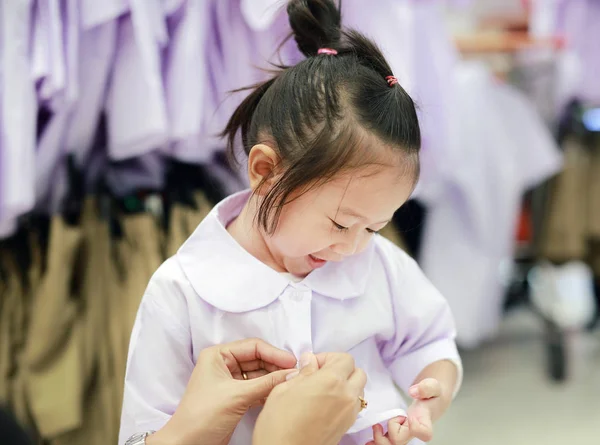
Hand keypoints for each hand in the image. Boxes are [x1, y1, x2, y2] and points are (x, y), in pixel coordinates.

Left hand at [148, 338, 296, 444]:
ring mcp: (229, 381)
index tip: (293, 362)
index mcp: (218, 355)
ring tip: (291, 383)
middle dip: (275, 366)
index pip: (253, 347)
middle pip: (257, 358)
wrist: (187, 444)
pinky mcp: (234, 396)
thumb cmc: (203, 415)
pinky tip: (279, 393)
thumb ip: (266, 383)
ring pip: (258, 373)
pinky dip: (267, 389)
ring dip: (273, 378)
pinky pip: (256, 387)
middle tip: (295, 373)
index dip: (274, 353)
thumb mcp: (238, 396)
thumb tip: (292, 373)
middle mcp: (223, 364)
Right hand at [253, 352, 366, 444]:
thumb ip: (302, 372)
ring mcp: (349, 413)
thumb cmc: (279, 425)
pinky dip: (345, 400)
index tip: (312, 365)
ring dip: (345, 384)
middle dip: (341, 369)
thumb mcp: (283, 389)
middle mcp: (346, 395)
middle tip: (319, 375)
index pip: (344, 358)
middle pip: (357, 372)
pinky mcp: (346, 427)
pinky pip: (354, 406)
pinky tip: (325, 405)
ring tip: (322, 390)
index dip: (328, 358)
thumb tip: (309, 362)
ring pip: (358, 389)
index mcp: (331, 380)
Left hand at [367, 378, 441, 444]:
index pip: (423, 433)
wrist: (431, 401)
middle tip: (387, 419)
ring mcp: (405, 435)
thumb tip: (412, 391)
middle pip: (399, 441)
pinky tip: (368, 441)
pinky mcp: (397, 433)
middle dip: (389, 431)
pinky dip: (376, 442)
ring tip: (376, 427)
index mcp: (425, 421)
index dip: (415, 428)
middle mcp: (414, 432)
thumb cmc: (432, 395)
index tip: (407, 416)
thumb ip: (426, 387)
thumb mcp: (433, 386)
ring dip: (379, 439)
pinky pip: (386, 443)